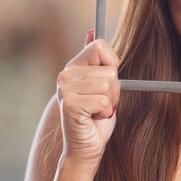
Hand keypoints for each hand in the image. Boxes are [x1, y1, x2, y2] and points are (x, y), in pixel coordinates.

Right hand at [56, 29, 120, 172]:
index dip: (113, 65)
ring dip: (110, 103)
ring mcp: (65, 90)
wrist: (85, 149)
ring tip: (97, 112)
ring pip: (109, 86)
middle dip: (114, 91)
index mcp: (73, 67)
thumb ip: (97, 61)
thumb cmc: (96, 119)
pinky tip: (93, 119)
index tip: (108, 82)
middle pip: (110, 71)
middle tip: (101, 104)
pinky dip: (105, 113)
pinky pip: (104, 101)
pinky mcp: (71, 105)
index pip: (100, 46)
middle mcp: (65, 75)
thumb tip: (91, 31)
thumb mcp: (101, 86)